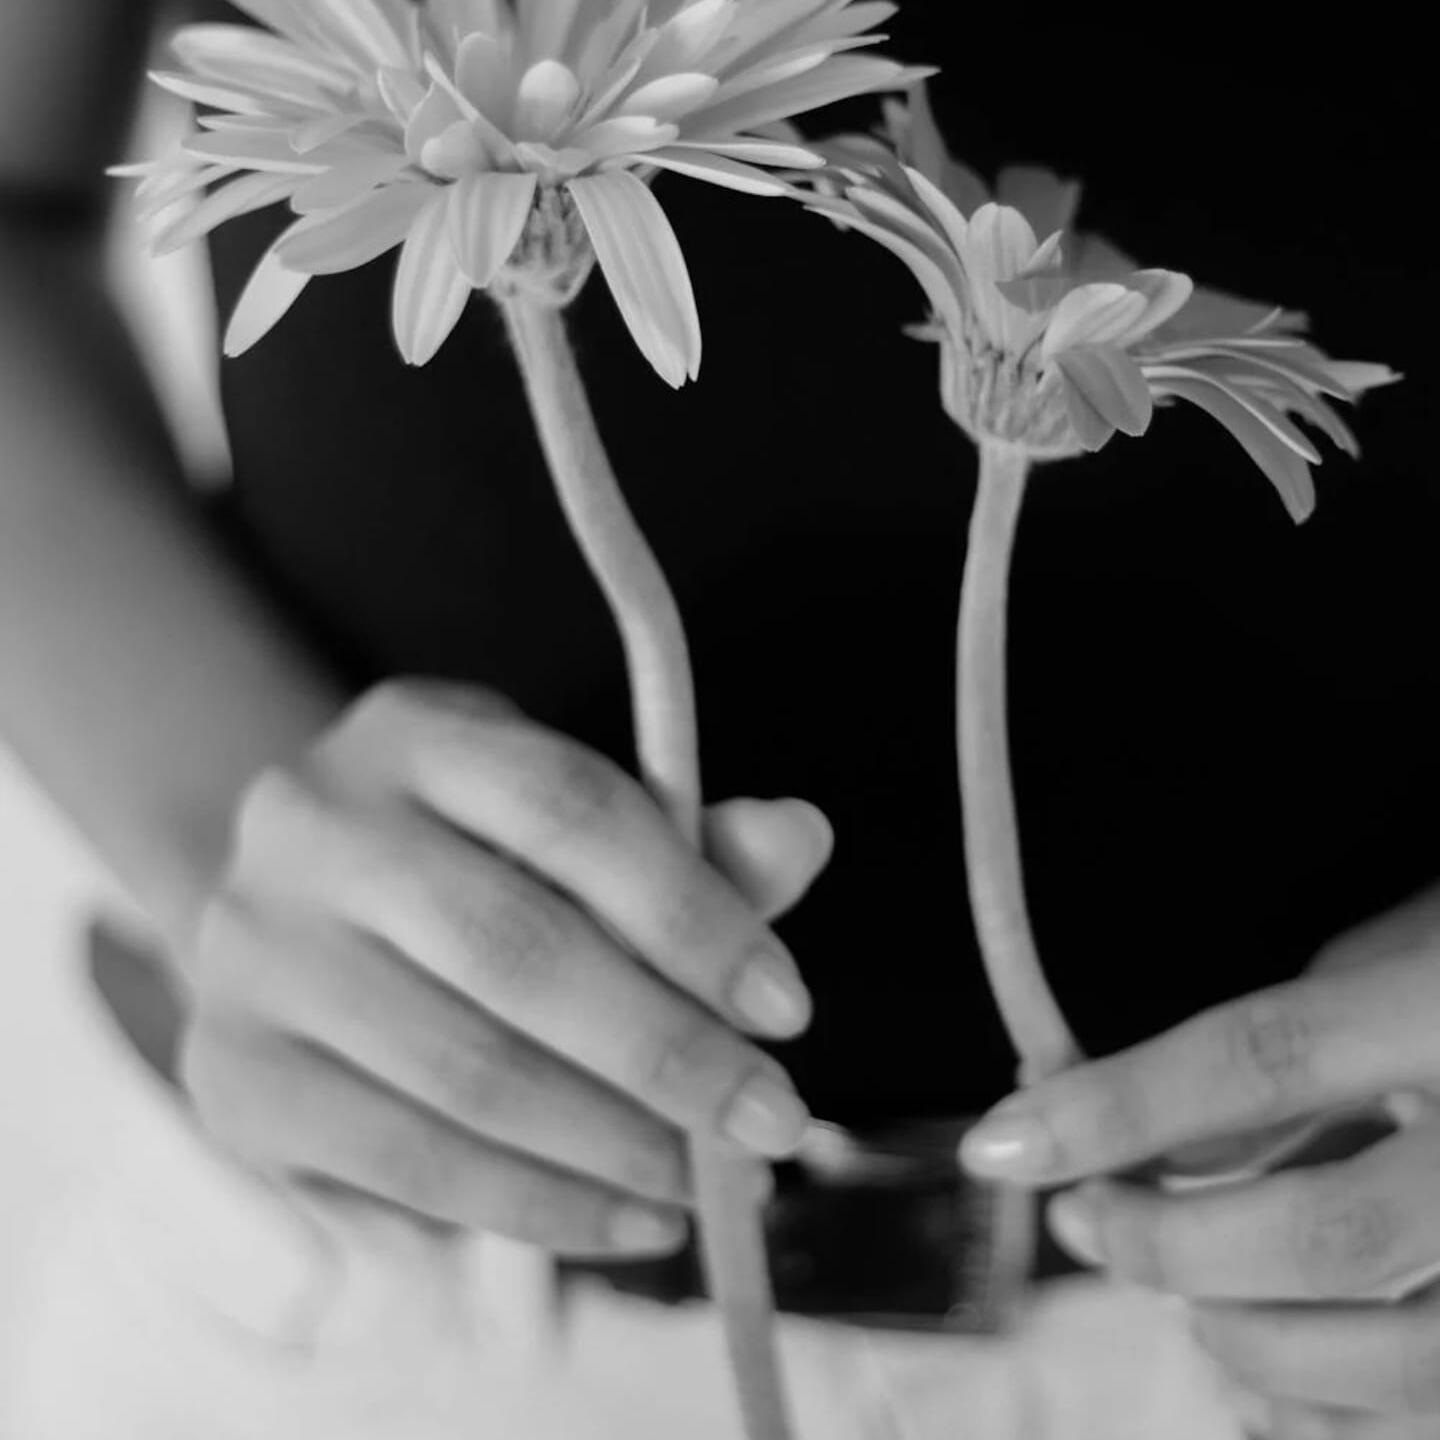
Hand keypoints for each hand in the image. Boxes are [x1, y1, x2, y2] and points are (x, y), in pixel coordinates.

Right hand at [176, 680, 830, 1258]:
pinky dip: (540, 1207)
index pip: (571, 811)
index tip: (786, 1008)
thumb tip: (803, 839)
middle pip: (515, 949)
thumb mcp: (570, 826)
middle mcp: (313, 824)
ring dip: (615, 1145)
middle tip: (772, 1122)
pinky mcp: (235, 1076)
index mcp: (415, 732)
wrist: (303, 919)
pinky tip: (630, 1221)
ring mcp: (255, 953)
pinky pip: (410, 1164)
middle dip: (667, 1050)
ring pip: (466, 1071)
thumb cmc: (475, 864)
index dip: (691, 912)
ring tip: (711, 1181)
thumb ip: (689, 842)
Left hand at [960, 885, 1439, 1437]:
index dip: (1116, 1108)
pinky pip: (1434, 1416)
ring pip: (1395, 1362)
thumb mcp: (1398, 958)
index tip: (1002, 1142)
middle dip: (1168, 1244)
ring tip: (1186, 1300)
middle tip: (1086, 1220)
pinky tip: (1264, 1381)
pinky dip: (1332, 1417)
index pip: (1260, 1059)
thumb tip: (1147, 1136)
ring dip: (1248, 1346)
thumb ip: (1288, 1046)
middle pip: (1320, 1237)